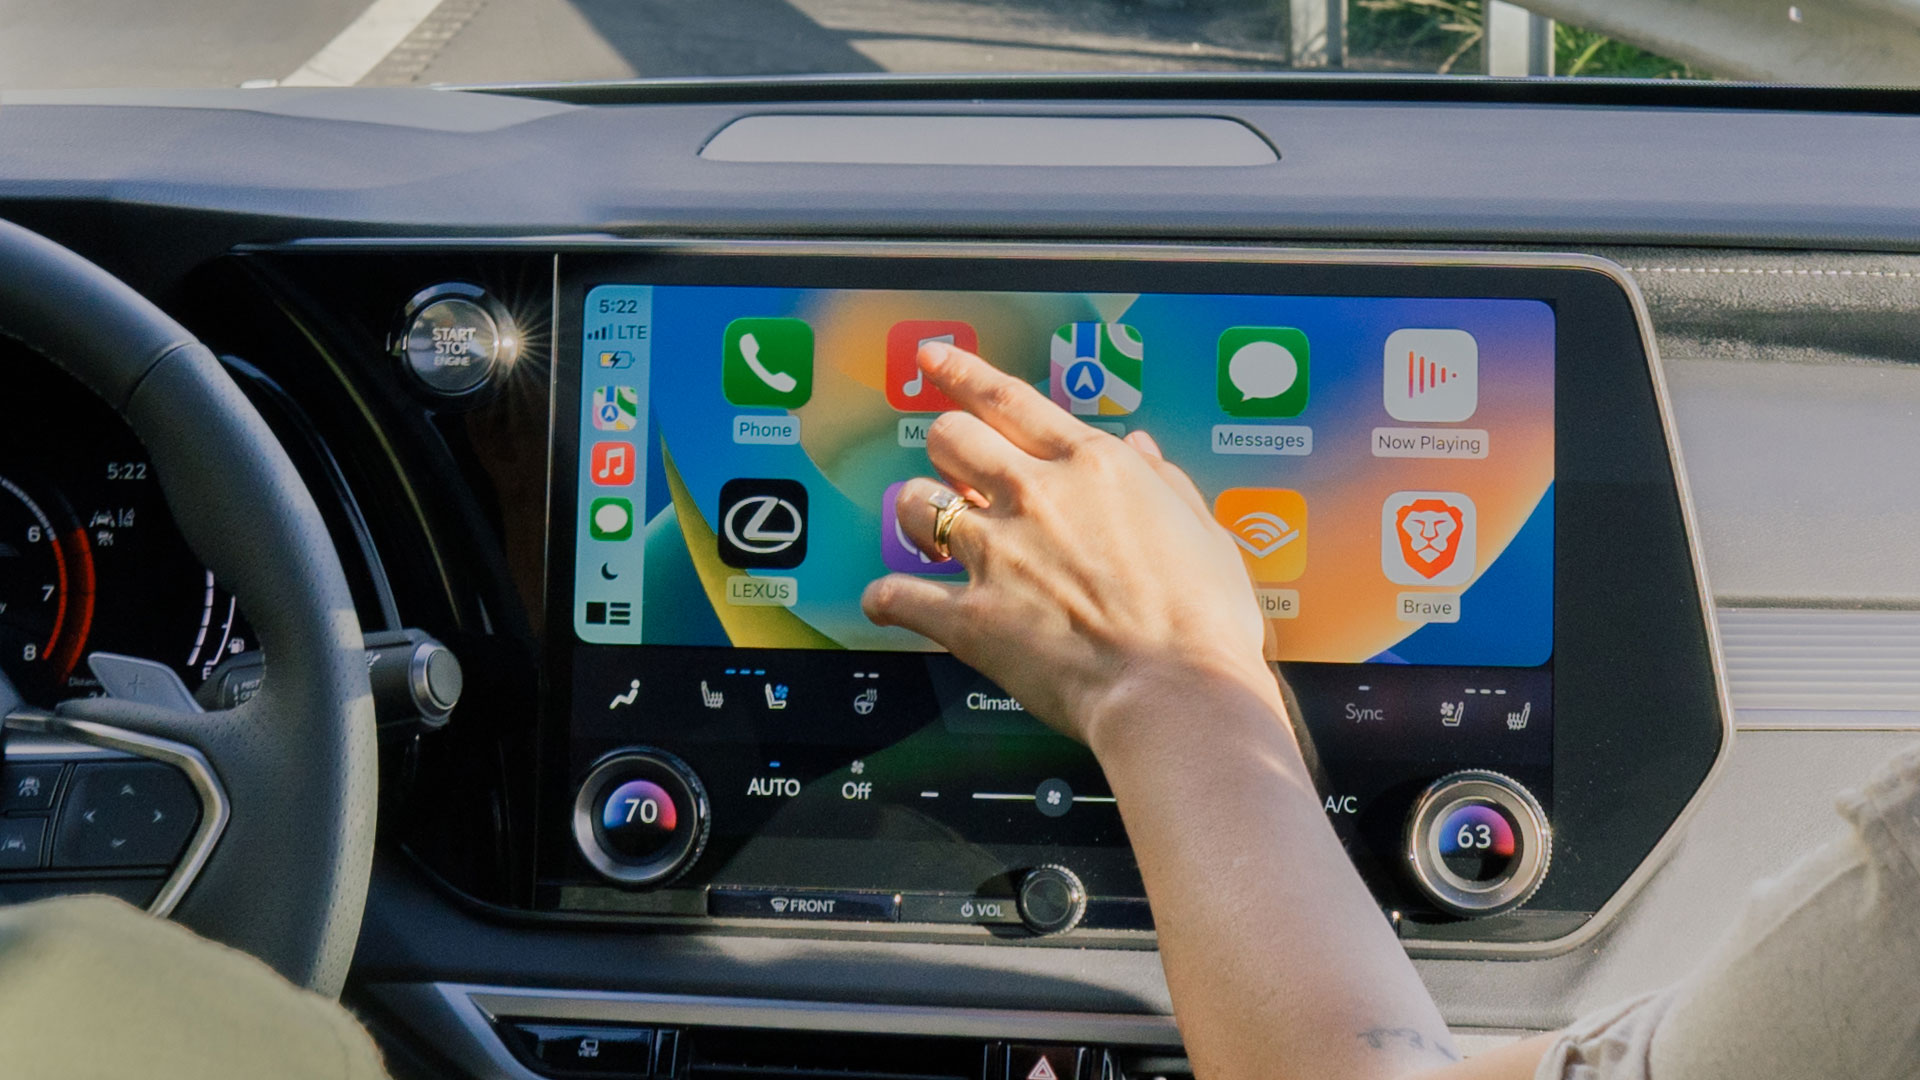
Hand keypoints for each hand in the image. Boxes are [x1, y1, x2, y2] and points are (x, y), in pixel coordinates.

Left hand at [861, 342, 1279, 750]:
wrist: (1180, 693)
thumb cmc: (1206, 623)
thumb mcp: (1205, 533)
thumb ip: (1165, 484)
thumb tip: (1142, 451)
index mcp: (1094, 467)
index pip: (1009, 398)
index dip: (962, 372)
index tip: (936, 360)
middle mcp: (1036, 496)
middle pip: (951, 436)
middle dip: (946, 447)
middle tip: (955, 470)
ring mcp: (996, 553)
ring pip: (915, 502)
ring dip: (915, 512)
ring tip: (927, 531)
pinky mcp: (970, 616)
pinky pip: (899, 594)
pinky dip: (888, 598)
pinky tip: (889, 601)